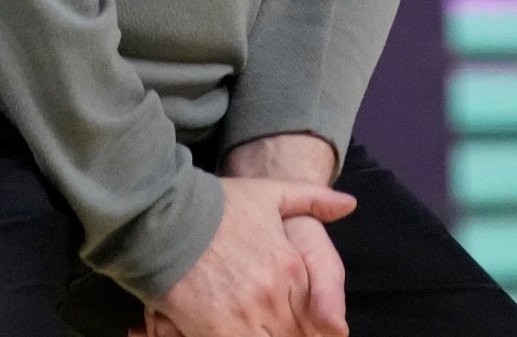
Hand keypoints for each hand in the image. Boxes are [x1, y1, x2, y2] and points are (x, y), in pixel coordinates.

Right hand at [219, 135, 346, 336]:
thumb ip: (313, 200)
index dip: (310, 325)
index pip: (316, 317)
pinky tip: (228, 331)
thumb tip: (349, 204)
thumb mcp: (270, 193)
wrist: (167, 217)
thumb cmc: (218, 206)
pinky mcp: (214, 330)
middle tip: (270, 322)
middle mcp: (273, 297)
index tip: (293, 318)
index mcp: (291, 269)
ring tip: (249, 325)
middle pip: (292, 336)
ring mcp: (244, 316)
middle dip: (286, 332)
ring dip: (265, 336)